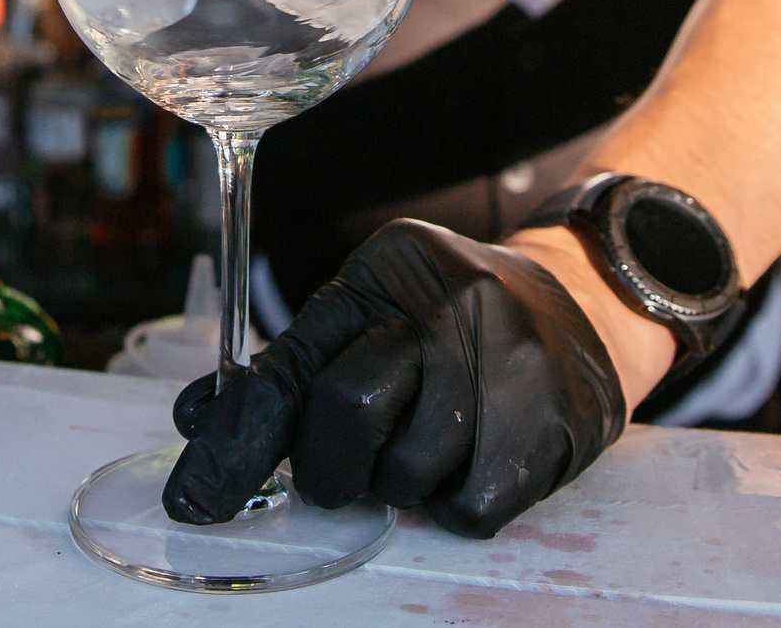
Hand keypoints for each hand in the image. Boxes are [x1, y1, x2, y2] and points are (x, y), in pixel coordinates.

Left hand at [165, 220, 624, 538]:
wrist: (586, 304)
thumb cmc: (454, 321)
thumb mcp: (372, 314)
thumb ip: (292, 367)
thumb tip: (200, 421)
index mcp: (385, 273)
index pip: (293, 360)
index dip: (238, 436)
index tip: (194, 499)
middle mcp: (450, 303)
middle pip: (348, 412)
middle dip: (332, 466)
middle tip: (348, 469)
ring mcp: (512, 359)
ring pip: (409, 472)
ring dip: (404, 484)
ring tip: (431, 445)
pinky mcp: (559, 419)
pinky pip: (471, 507)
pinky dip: (457, 504)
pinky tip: (473, 460)